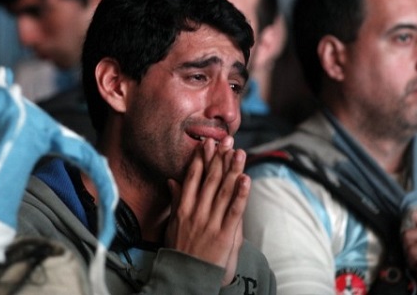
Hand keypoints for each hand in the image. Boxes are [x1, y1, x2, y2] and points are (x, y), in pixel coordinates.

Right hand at [165, 137, 249, 285]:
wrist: (184, 277)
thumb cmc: (178, 250)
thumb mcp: (172, 224)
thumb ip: (175, 200)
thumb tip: (171, 181)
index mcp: (183, 208)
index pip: (193, 177)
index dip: (202, 159)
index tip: (208, 142)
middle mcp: (196, 212)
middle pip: (209, 179)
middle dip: (219, 158)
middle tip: (227, 139)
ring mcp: (210, 223)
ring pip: (223, 191)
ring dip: (232, 170)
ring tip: (239, 152)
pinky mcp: (224, 235)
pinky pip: (234, 211)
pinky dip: (241, 195)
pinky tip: (246, 179)